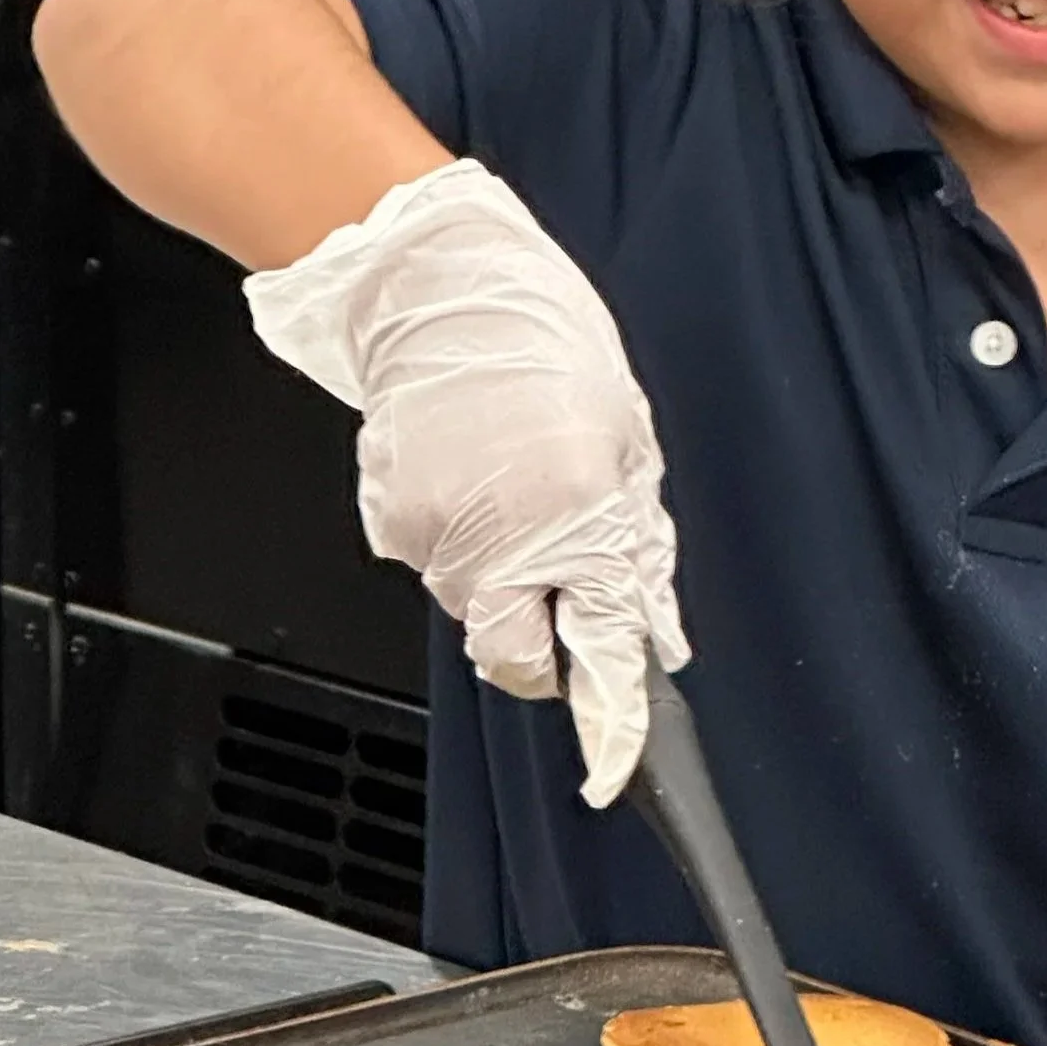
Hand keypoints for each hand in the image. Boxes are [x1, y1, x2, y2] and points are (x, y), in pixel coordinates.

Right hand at [245, 161, 688, 805]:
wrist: (437, 285)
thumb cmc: (540, 342)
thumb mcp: (626, 445)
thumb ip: (638, 552)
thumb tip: (657, 629)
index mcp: (568, 514)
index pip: (591, 649)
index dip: (608, 712)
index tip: (620, 760)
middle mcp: (492, 538)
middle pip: (516, 654)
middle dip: (550, 638)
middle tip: (573, 581)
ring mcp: (428, 535)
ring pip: (478, 609)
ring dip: (512, 577)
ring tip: (525, 496)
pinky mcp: (389, 521)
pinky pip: (441, 563)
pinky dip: (469, 541)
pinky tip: (481, 480)